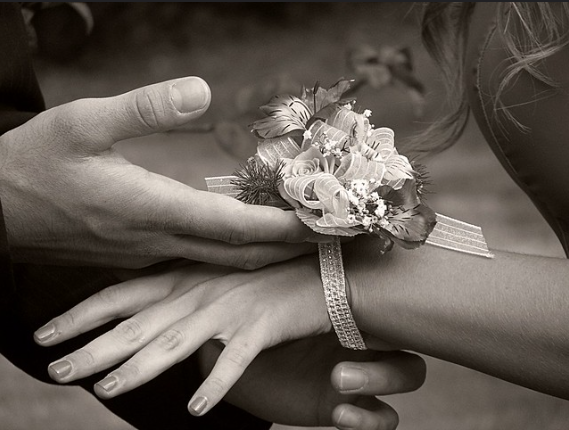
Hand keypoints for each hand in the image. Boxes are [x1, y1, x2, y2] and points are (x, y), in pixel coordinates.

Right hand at [0, 76, 316, 268]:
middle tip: (325, 237)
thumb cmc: (35, 164)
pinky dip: (232, 250)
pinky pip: (200, 259)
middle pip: (238, 253)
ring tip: (298, 238)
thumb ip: (144, 108)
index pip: (234, 226)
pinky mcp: (140, 253)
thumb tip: (202, 91)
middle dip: (285, 248)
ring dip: (263, 251)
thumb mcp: (83, 121)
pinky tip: (246, 237)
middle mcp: (158, 240)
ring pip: (221, 261)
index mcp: (152, 208)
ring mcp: (150, 253)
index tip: (320, 224)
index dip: (281, 228)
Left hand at [34, 259, 424, 428]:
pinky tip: (196, 408)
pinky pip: (236, 359)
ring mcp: (229, 308)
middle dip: (95, 348)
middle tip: (56, 372)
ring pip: (176, 341)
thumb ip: (179, 292)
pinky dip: (217, 382)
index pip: (121, 295)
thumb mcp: (214, 278)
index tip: (44, 335)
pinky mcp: (261, 326)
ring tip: (106, 391)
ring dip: (140, 367)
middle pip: (139, 324)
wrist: (319, 268)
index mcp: (184, 278)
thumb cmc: (264, 274)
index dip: (81, 314)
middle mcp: (199, 291)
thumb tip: (145, 315)